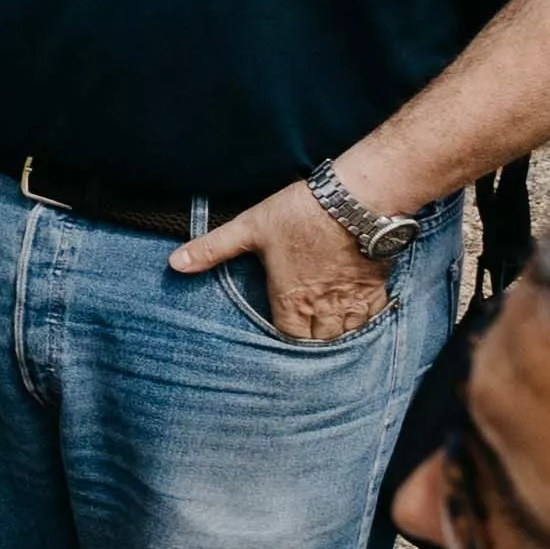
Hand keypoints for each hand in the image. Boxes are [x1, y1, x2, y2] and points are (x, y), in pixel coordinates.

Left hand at [166, 180, 389, 343]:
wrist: (356, 201)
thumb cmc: (300, 214)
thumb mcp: (248, 229)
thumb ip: (212, 249)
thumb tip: (174, 264)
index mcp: (290, 301)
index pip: (286, 341)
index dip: (282, 344)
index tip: (278, 341)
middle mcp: (322, 309)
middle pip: (316, 345)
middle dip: (309, 347)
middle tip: (302, 345)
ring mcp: (351, 302)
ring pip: (345, 338)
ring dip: (335, 339)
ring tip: (327, 337)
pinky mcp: (375, 290)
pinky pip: (372, 322)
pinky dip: (363, 326)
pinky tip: (356, 322)